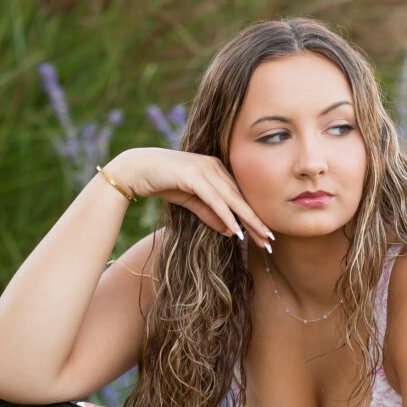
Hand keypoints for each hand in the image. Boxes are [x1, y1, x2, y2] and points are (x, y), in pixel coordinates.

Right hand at [105, 148, 273, 249]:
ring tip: (261, 236)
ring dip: (247, 219)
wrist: (135, 169)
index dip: (254, 216)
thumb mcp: (191, 201)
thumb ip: (210, 214)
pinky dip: (226, 214)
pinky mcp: (193, 175)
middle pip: (241, 197)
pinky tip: (236, 229)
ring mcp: (204, 168)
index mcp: (217, 169)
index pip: (240, 196)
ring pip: (232, 198)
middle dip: (257, 220)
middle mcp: (215, 166)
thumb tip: (231, 231)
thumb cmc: (163, 182)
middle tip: (271, 239)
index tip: (266, 235)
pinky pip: (214, 199)